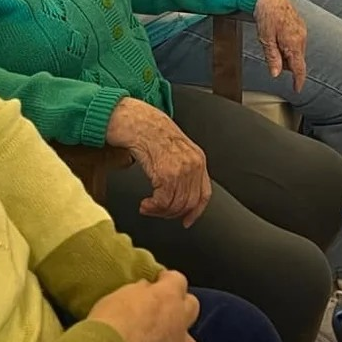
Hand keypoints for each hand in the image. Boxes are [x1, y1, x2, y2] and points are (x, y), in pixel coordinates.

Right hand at [105, 98, 210, 226]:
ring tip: (148, 207)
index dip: (196, 212)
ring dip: (159, 211)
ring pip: (175, 205)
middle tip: (156, 211)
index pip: (205, 194)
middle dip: (171, 213)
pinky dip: (153, 207)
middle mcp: (193, 165)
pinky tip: (145, 204)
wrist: (136, 120)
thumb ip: (183, 168)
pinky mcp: (166, 172)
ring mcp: (181, 169)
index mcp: (199, 159)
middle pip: (189, 203)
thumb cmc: (151, 132)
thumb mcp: (176, 148)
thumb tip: (180, 195)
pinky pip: (163, 201)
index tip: (186, 221)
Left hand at [253, 0, 306, 92]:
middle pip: (297, 60)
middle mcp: (301, 37)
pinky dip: (289, 45)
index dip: (299, 81)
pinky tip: (278, 38)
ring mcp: (302, 30)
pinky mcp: (300, 25)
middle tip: (274, 60)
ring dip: (287, 54)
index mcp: (293, 43)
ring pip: (297, 51)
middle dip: (288, 64)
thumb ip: (272, 58)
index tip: (297, 89)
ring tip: (273, 44)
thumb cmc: (266, 14)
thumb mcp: (266, 39)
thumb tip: (276, 74)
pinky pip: (297, 41)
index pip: (299, 68)